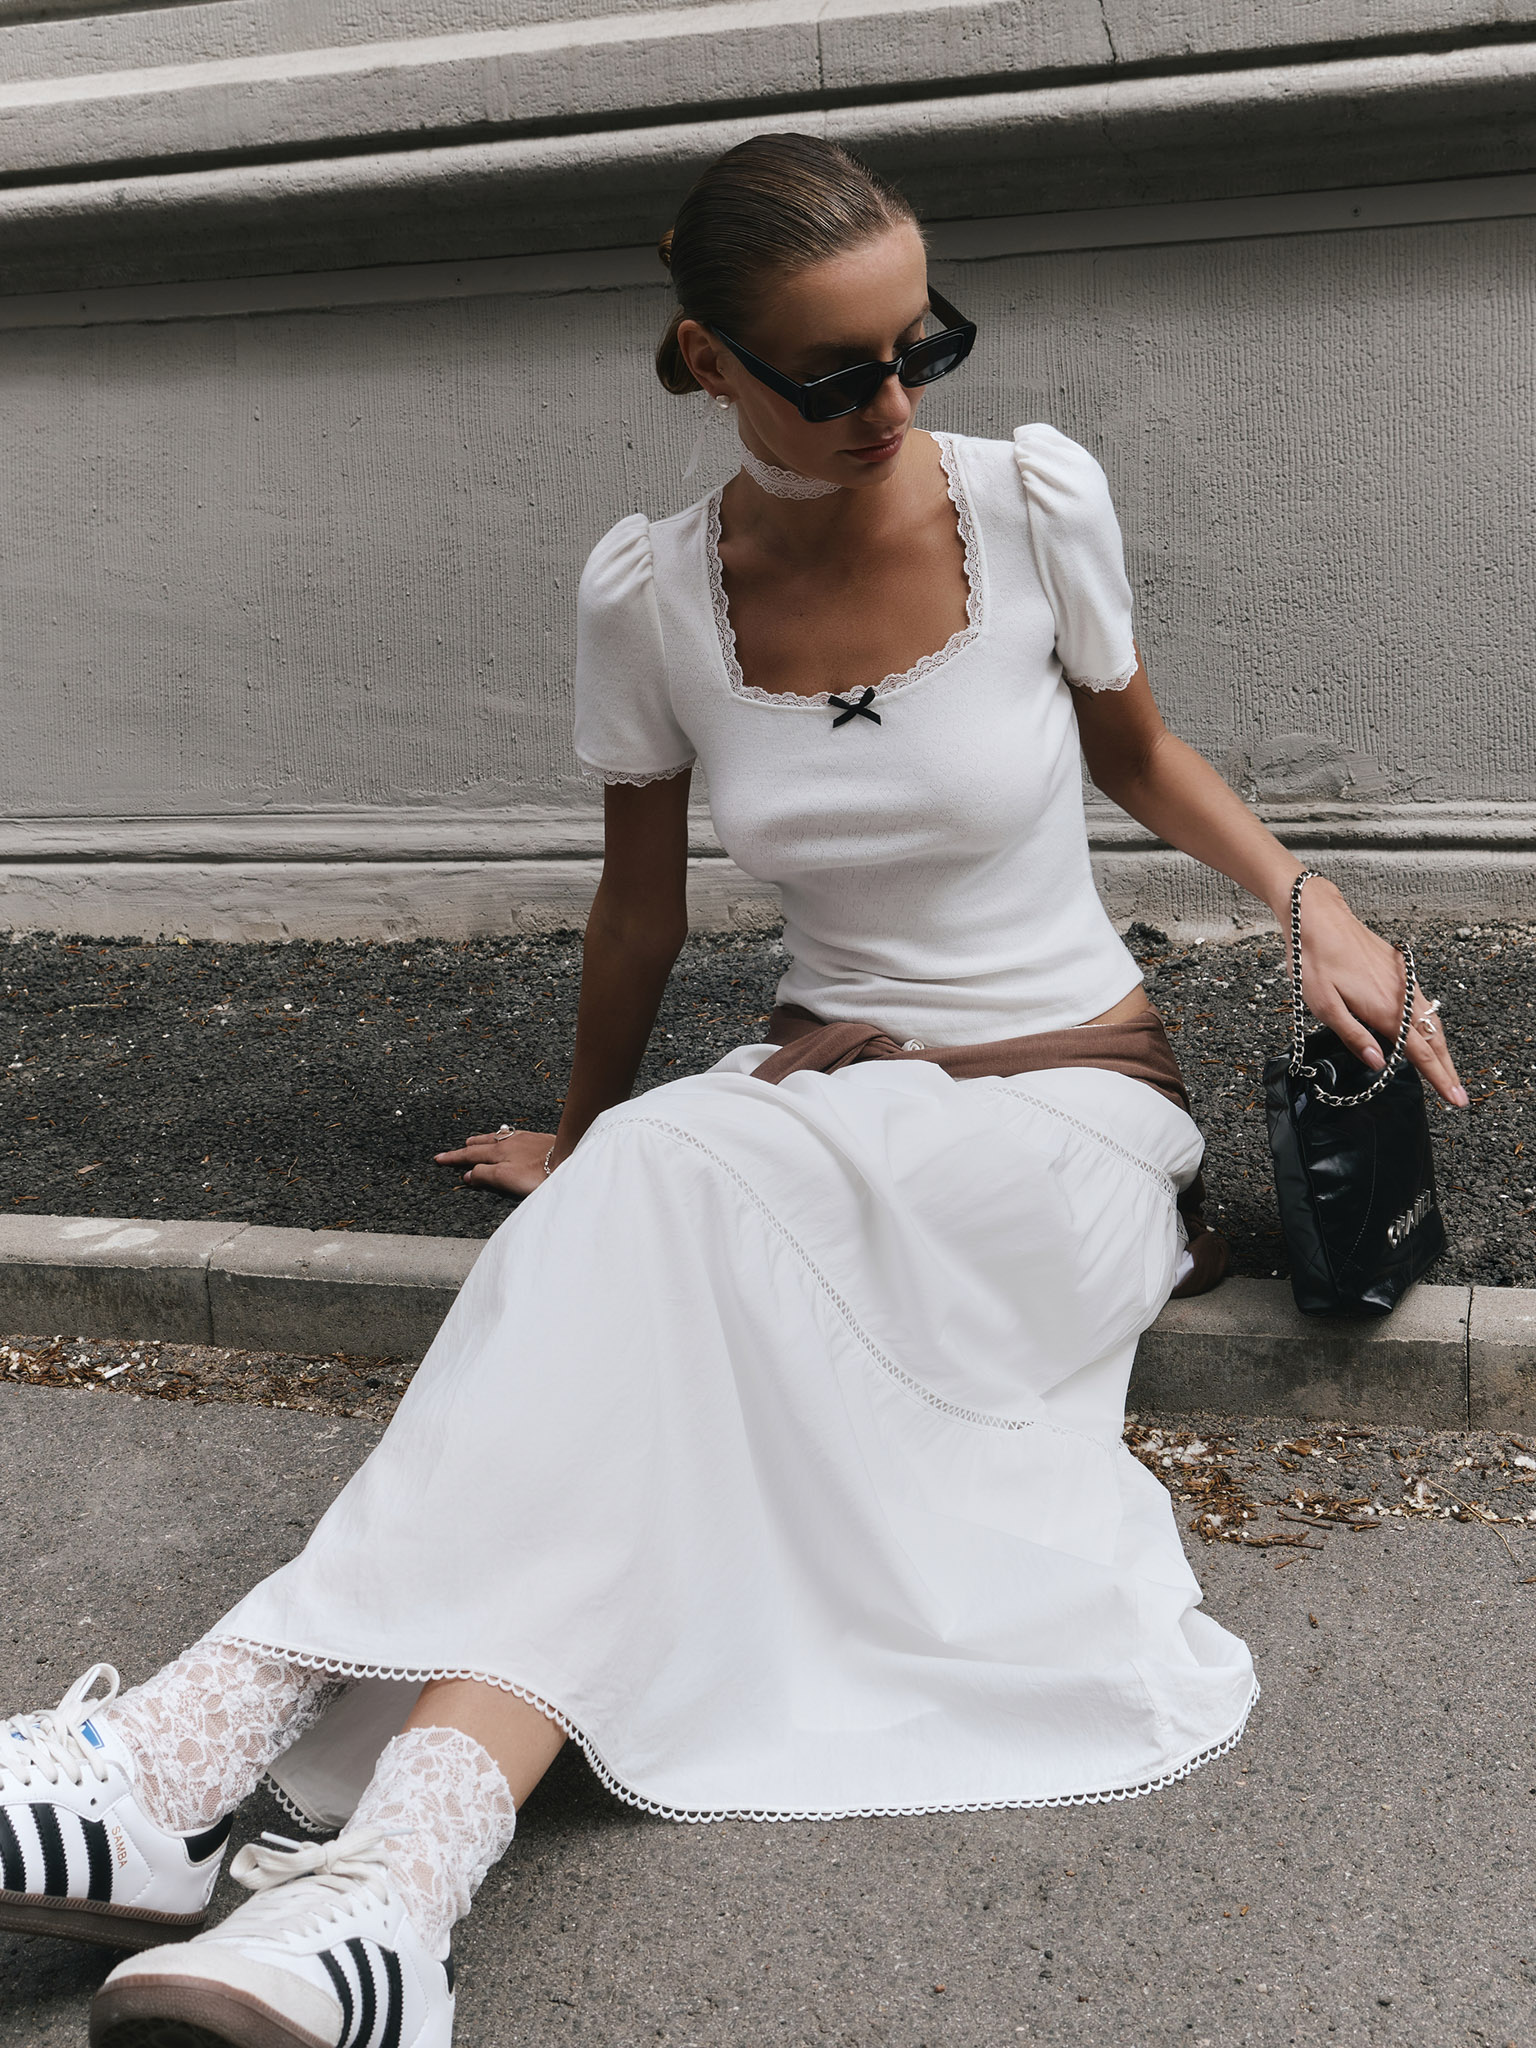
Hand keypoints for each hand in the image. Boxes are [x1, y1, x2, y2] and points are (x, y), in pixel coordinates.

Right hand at [434, 1128, 557, 1195]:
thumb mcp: (505, 1178)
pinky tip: (507, 1138)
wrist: (569, 1159)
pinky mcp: (538, 1140)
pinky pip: (512, 1136)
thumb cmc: (539, 1174)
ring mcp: (524, 1139)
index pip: (470, 1155)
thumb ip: (484, 1175)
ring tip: (474, 1141)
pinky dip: (501, 1137)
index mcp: (498, 1152)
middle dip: (465, 1148)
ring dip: (482, 1140)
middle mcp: (509, 1142)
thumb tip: (468, 1175)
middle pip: (481, 1144)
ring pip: (497, 1138)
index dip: (454, 1158)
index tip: (439, 1158)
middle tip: (453, 1150)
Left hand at [1289, 877, 1467, 1107]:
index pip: (1421, 1053)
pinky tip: (1427, 1031)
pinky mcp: (1399, 970)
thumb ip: (1353, 1036)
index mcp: (1385, 1009)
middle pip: (1434, 1040)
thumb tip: (1379, 1062)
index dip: (1439, 1079)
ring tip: (1446, 1070)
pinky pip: (1424, 1004)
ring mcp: (1403, 981)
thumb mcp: (1323, 1005)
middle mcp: (1401, 995)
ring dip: (1442, 1048)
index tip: (1456, 1099)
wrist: (1317, 917)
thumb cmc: (1314, 959)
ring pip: (1432, 1021)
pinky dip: (1432, 1025)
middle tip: (1458, 1094)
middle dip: (1448, 1069)